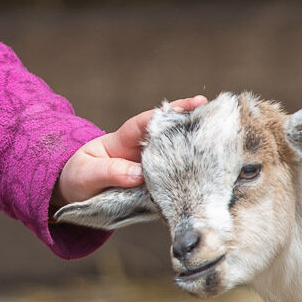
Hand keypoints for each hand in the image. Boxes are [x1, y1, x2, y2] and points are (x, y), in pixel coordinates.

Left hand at [52, 96, 207, 212]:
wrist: (74, 196)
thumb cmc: (79, 178)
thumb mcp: (87, 174)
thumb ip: (110, 172)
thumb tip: (138, 175)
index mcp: (123, 141)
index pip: (146, 123)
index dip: (168, 113)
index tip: (191, 105)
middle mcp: (141, 151)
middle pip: (169, 134)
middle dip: (192, 124)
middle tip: (219, 117)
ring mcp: (150, 169)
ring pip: (176, 156)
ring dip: (197, 151)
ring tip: (226, 144)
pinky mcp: (155, 188)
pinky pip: (175, 182)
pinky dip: (191, 179)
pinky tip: (213, 180)